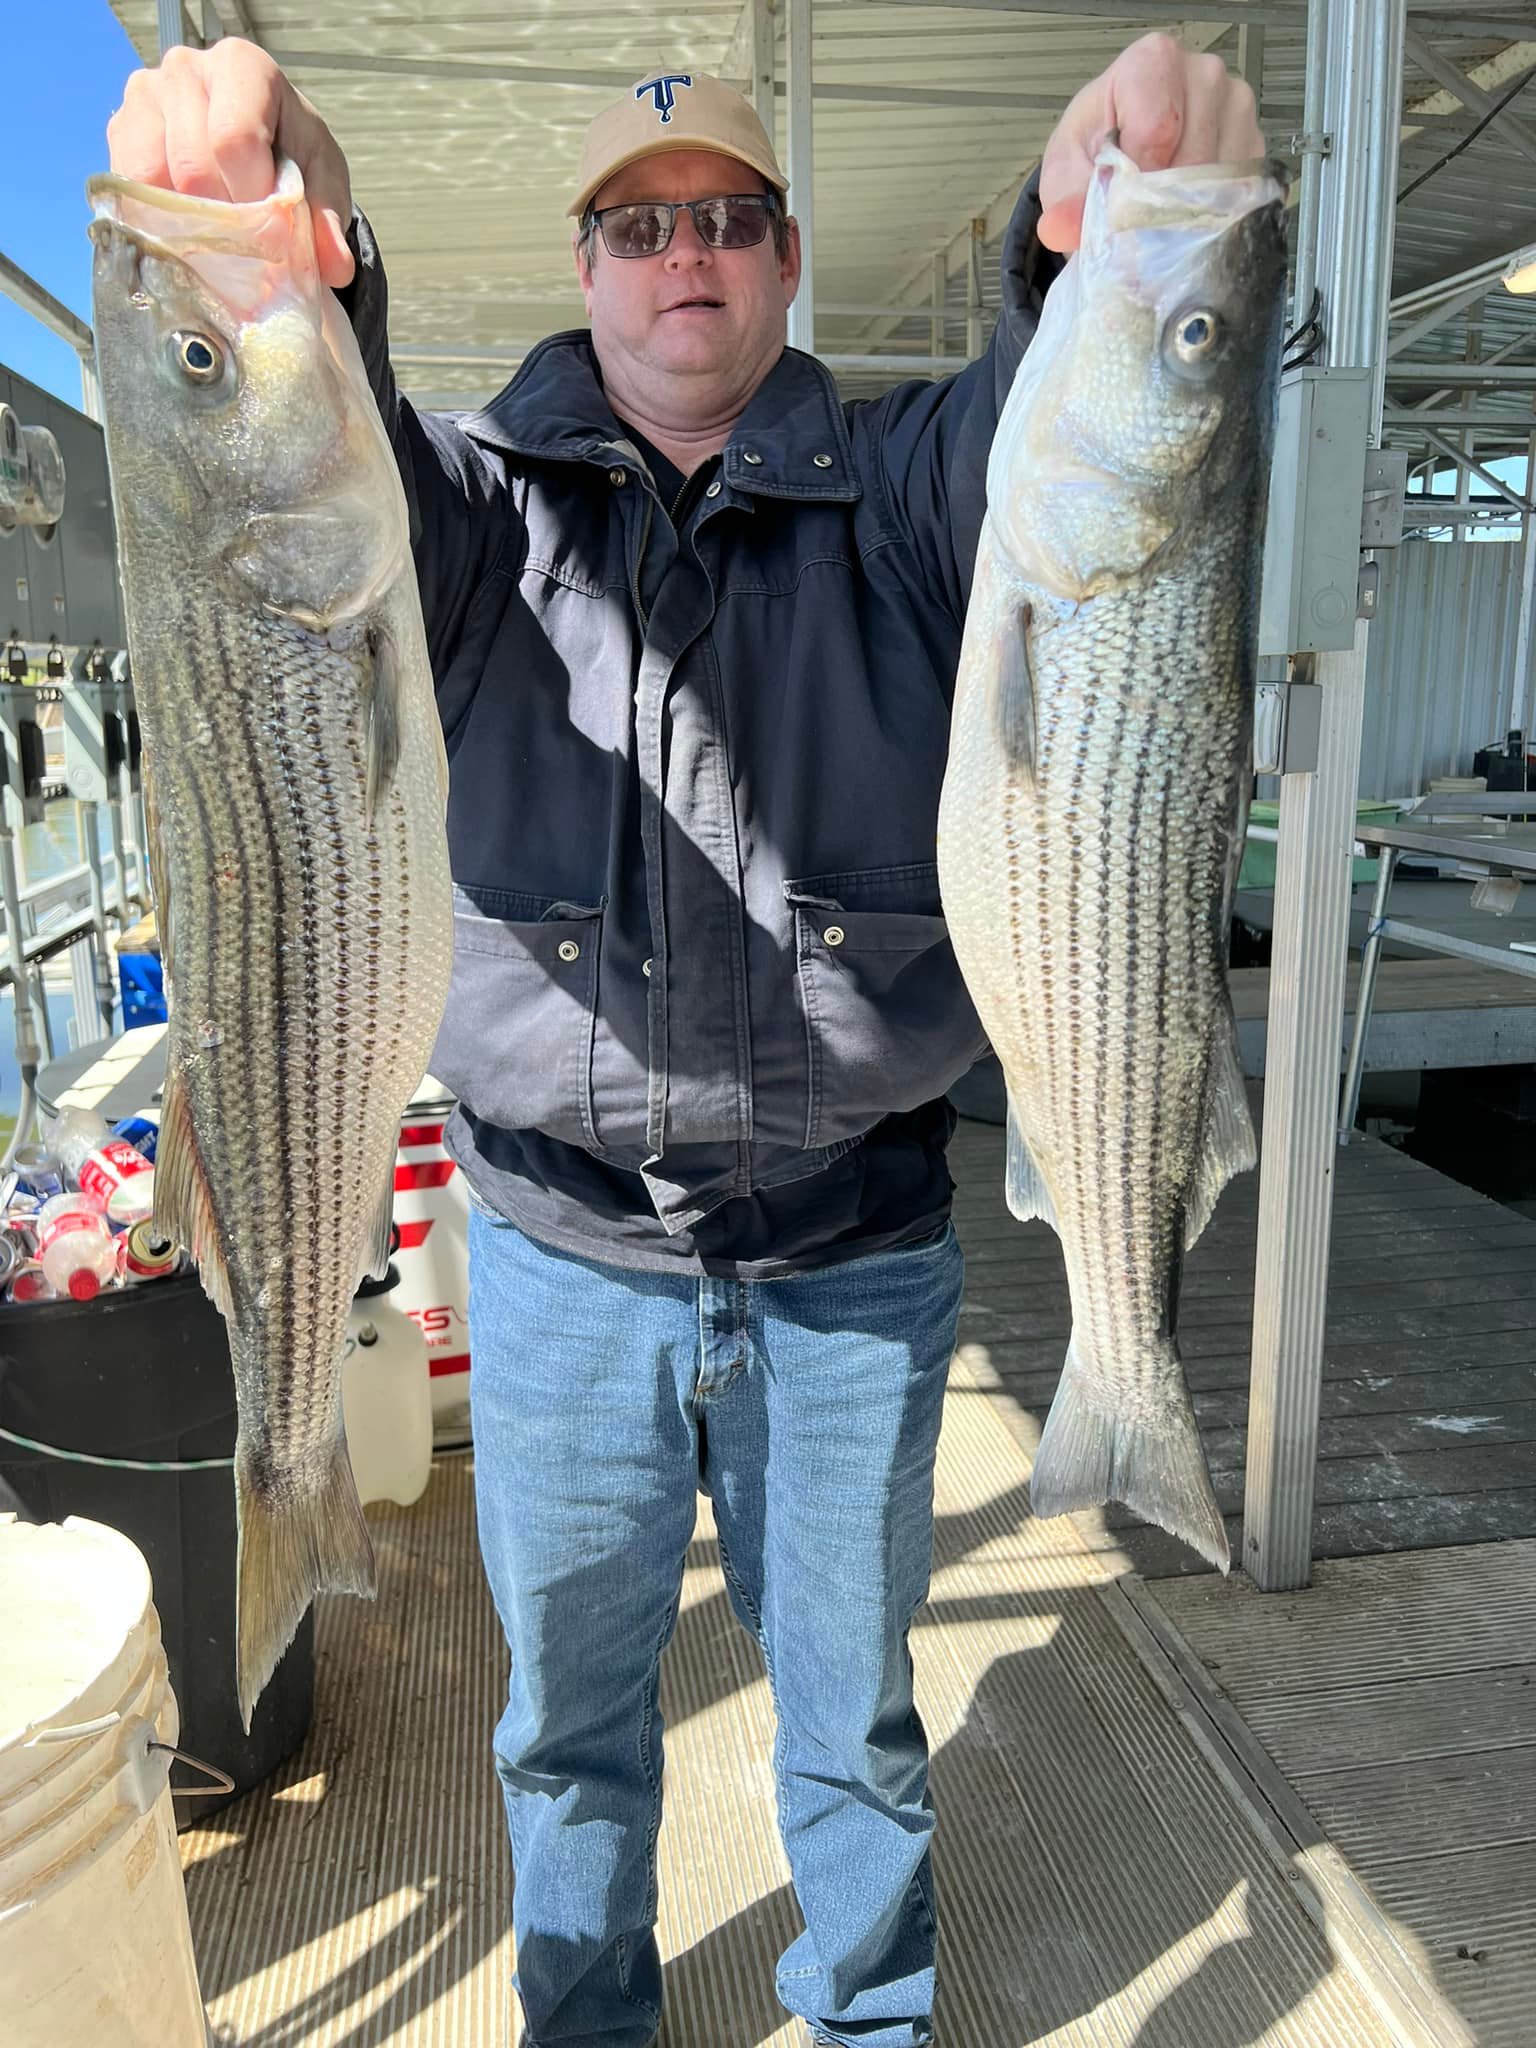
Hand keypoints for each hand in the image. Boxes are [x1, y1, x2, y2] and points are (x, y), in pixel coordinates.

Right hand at [106, 38, 354, 288]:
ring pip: (153, 178)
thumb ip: (327, 219)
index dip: (251, 196)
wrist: (260, 144)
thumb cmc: (291, 153)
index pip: (234, 138)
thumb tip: (334, 267)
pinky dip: (158, 221)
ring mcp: (146, 96)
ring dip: (187, 222)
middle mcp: (186, 69)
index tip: (270, 226)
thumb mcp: (322, 181)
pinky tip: (186, 229)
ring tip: (217, 233)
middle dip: (224, 219)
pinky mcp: (121, 130)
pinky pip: (128, 187)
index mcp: (243, 68)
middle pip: (192, 164)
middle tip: (246, 241)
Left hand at [1039, 33, 1264, 254]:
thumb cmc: (1096, 151)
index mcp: (1153, 62)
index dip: (1138, 175)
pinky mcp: (1255, 150)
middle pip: (1194, 157)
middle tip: (1136, 217)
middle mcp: (1205, 75)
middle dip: (1160, 201)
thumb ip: (1064, 198)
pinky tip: (1185, 217)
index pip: (1158, 124)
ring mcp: (1238, 111)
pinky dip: (1210, 218)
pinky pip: (1241, 196)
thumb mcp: (1066, 172)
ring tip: (1158, 215)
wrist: (1120, 159)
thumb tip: (1062, 227)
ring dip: (1186, 214)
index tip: (1122, 198)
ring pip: (1221, 182)